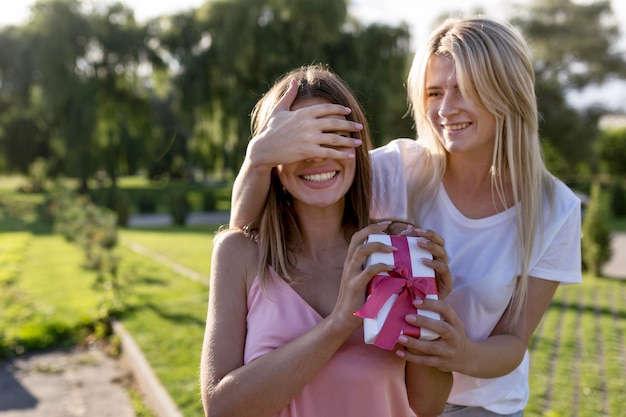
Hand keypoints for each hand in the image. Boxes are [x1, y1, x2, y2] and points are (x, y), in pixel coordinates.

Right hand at [248, 79, 363, 168]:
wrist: (262, 149)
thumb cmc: (269, 130)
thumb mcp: (279, 110)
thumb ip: (289, 95)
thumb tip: (295, 81)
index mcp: (303, 113)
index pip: (326, 109)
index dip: (338, 109)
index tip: (348, 111)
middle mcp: (308, 124)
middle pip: (334, 123)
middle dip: (349, 125)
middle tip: (360, 127)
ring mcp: (308, 138)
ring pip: (334, 139)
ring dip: (349, 141)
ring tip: (359, 142)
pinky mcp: (307, 151)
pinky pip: (329, 153)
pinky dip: (341, 154)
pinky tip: (350, 155)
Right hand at [331, 222, 394, 330]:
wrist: (343, 320)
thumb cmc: (359, 302)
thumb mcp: (366, 282)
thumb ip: (375, 272)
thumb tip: (396, 265)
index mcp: (351, 262)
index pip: (358, 238)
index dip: (371, 228)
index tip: (386, 224)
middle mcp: (349, 264)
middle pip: (357, 238)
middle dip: (373, 229)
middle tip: (389, 225)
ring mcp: (350, 274)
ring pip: (361, 250)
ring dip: (379, 245)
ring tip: (394, 248)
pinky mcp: (355, 285)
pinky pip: (369, 270)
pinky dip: (382, 266)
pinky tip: (393, 268)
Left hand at [395, 298, 471, 373]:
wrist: (467, 358)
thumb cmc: (453, 335)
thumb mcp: (452, 323)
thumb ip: (439, 315)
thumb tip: (414, 304)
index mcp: (455, 323)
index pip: (446, 309)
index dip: (431, 304)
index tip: (415, 302)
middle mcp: (454, 337)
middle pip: (441, 328)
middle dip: (424, 322)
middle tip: (407, 317)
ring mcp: (448, 351)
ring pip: (431, 347)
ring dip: (414, 343)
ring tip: (399, 337)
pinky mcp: (442, 363)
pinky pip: (425, 361)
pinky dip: (411, 357)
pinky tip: (399, 352)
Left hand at [401, 227, 451, 299]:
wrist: (419, 315)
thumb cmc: (408, 293)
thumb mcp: (402, 274)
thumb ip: (401, 259)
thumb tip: (394, 241)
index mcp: (430, 258)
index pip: (430, 239)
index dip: (421, 232)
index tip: (407, 231)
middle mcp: (439, 263)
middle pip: (439, 242)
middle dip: (429, 234)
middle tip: (416, 232)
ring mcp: (444, 273)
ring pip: (443, 253)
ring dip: (431, 246)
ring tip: (418, 243)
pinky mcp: (447, 284)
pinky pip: (444, 270)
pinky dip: (434, 264)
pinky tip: (423, 262)